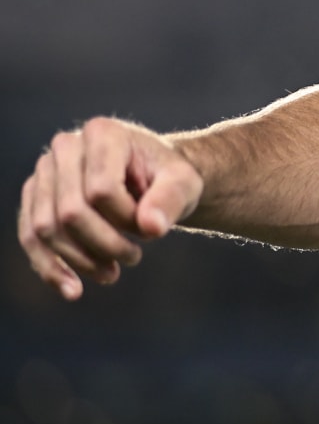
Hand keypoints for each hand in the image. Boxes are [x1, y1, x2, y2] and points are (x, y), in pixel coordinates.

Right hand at [17, 117, 202, 300]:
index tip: (151, 228)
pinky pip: (30, 237)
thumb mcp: (184, 183)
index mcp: (103, 133)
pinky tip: (73, 290)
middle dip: (103, 244)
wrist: (154, 179)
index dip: (126, 219)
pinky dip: (50, 267)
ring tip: (112, 274)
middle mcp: (65, 146)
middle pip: (70, 212)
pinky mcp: (34, 197)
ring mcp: (45, 171)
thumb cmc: (170, 178)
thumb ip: (172, 199)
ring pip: (45, 229)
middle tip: (134, 258)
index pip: (101, 190)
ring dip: (79, 260)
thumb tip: (151, 226)